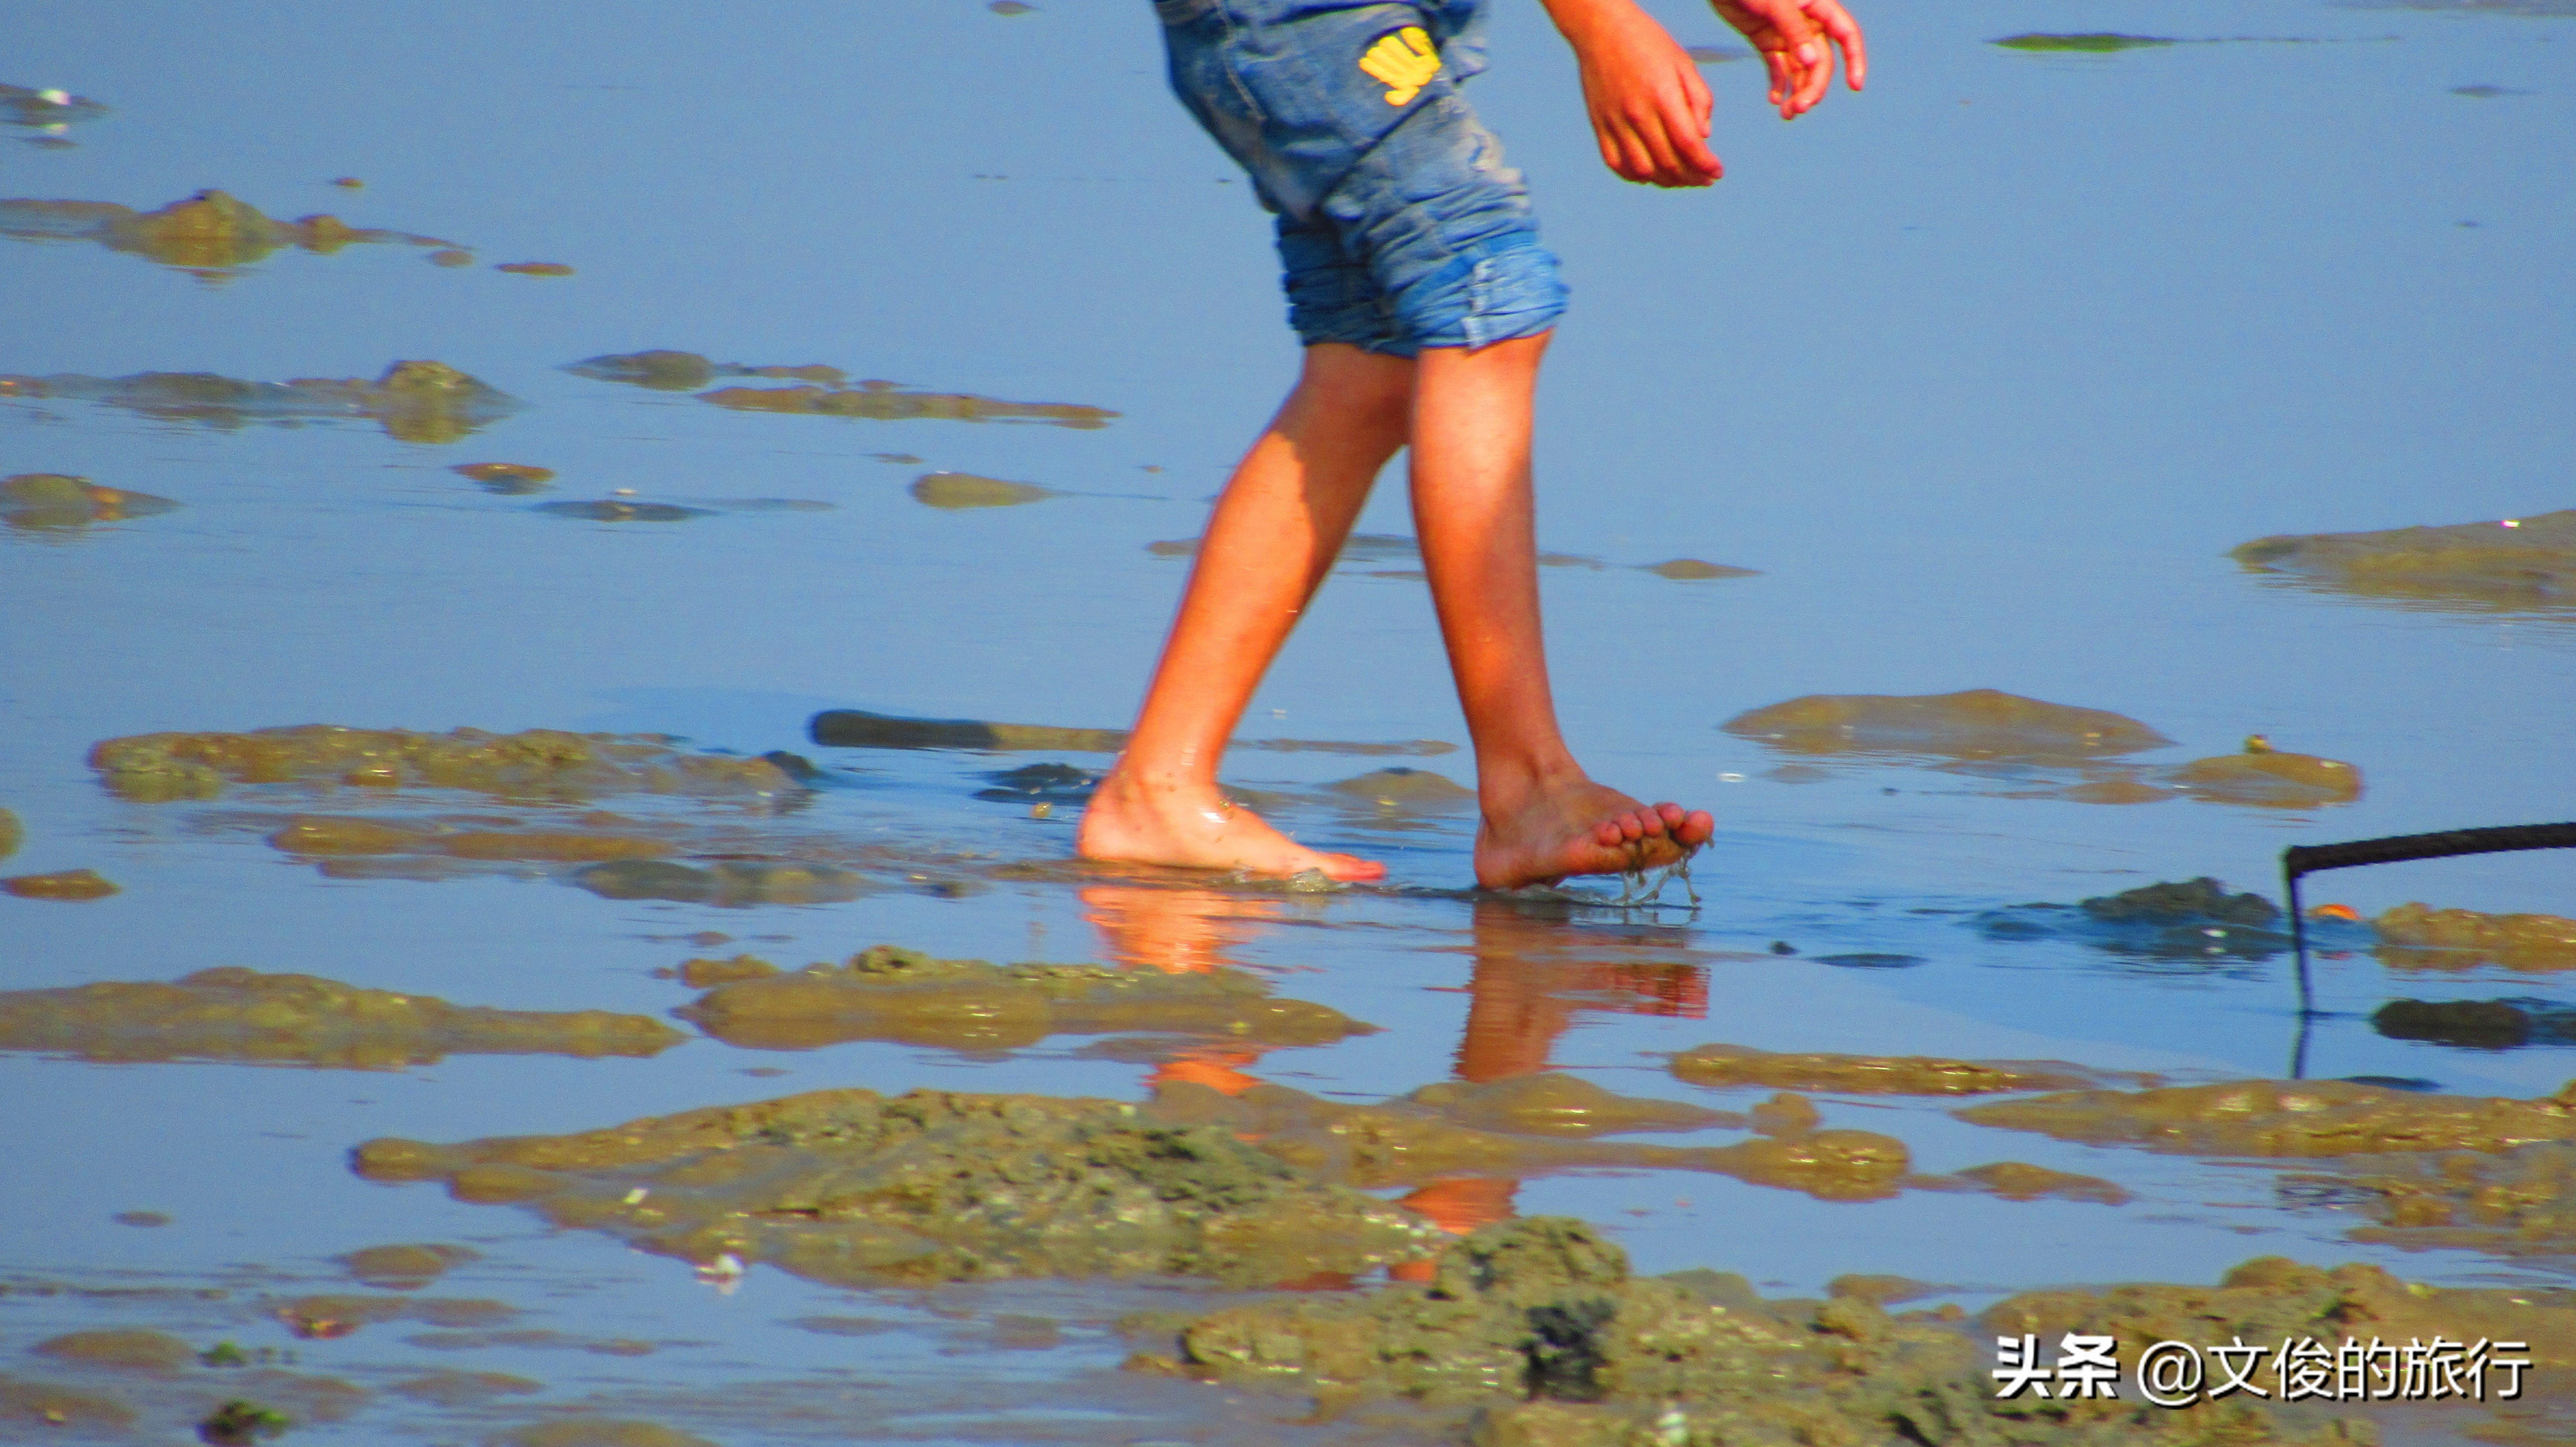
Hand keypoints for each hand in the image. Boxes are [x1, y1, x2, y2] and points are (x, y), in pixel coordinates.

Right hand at [1545, 0, 1720, 186]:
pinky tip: (1650, 173)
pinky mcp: (1599, 126)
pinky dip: (1635, 176)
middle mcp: (1638, 114)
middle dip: (1692, 178)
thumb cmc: (1649, 43)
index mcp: (1663, 96)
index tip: (1718, 172)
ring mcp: (1615, 123)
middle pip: (1668, 163)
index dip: (1706, 165)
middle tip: (1705, 179)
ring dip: (1666, 182)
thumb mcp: (1684, 64)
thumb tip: (1704, 136)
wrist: (1602, 29)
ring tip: (1681, 178)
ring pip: (1643, 171)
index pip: (1688, 144)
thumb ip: (1699, 100)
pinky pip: (1616, 164)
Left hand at [1708, 0, 1865, 118]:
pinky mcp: (1767, 43)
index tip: (1855, 86)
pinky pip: (1777, 69)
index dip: (1855, 60)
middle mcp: (1808, 24)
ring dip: (1796, 93)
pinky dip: (1777, 85)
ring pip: (1800, 70)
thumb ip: (1794, 30)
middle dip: (1813, 87)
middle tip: (1799, 109)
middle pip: (1821, 62)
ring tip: (1786, 113)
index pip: (1846, 35)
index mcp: (1818, 8)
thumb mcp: (1775, 3)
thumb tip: (1811, 62)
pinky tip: (1773, 100)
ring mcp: (1788, 36)